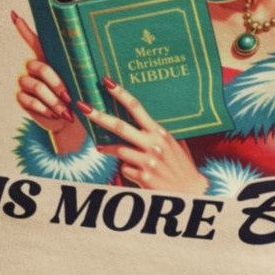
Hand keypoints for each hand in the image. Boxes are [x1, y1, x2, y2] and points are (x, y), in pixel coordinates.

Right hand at [11, 10, 85, 152]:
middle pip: (40, 67)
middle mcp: (32, 66)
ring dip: (53, 100)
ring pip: (37, 86)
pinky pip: (29, 100)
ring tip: (65, 111)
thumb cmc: (78, 95)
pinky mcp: (20, 97)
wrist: (70, 120)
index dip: (23, 28)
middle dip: (57, 84)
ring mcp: (25, 81)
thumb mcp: (80, 81)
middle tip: (70, 98)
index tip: (14, 15)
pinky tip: (54, 114)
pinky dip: (44, 109)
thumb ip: (80, 70)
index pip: (33, 40)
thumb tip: (96, 63)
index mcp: (47, 57)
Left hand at [80, 76, 209, 194]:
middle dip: (99, 116)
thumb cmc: (182, 167)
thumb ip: (157, 134)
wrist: (191, 192)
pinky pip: (124, 169)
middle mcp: (153, 144)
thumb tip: (141, 122)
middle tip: (83, 107)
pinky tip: (139, 174)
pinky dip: (128, 170)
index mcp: (160, 132)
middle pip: (120, 126)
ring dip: (113, 151)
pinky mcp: (143, 177)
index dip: (121, 94)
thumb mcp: (174, 144)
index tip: (106, 82)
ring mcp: (147, 161)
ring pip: (119, 150)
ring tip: (107, 150)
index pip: (137, 108)